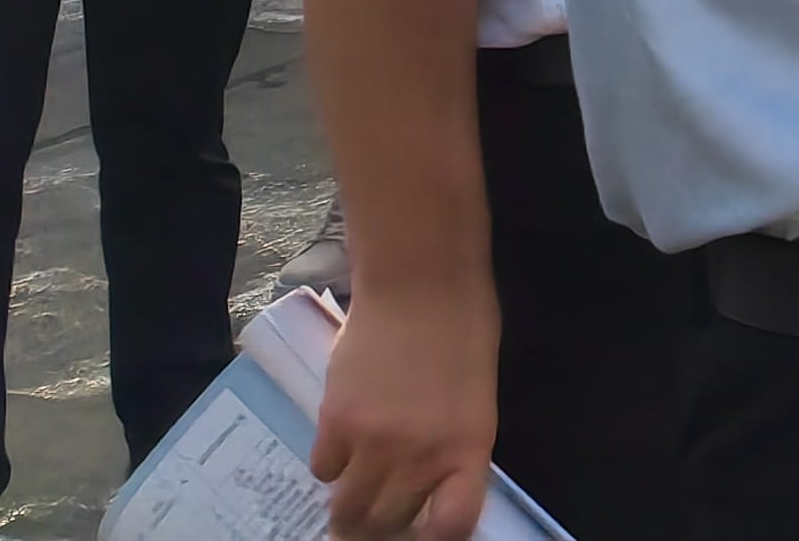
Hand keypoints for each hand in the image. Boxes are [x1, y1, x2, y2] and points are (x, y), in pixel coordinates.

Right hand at [310, 288, 497, 539]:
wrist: (421, 283)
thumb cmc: (463, 331)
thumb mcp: (475, 399)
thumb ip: (451, 448)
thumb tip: (427, 490)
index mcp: (469, 446)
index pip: (452, 524)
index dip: (434, 540)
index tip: (423, 535)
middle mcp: (421, 454)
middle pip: (387, 524)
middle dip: (381, 530)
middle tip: (378, 520)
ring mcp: (373, 441)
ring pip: (346, 509)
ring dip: (349, 510)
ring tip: (353, 501)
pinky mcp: (334, 422)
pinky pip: (323, 469)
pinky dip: (331, 465)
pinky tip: (343, 444)